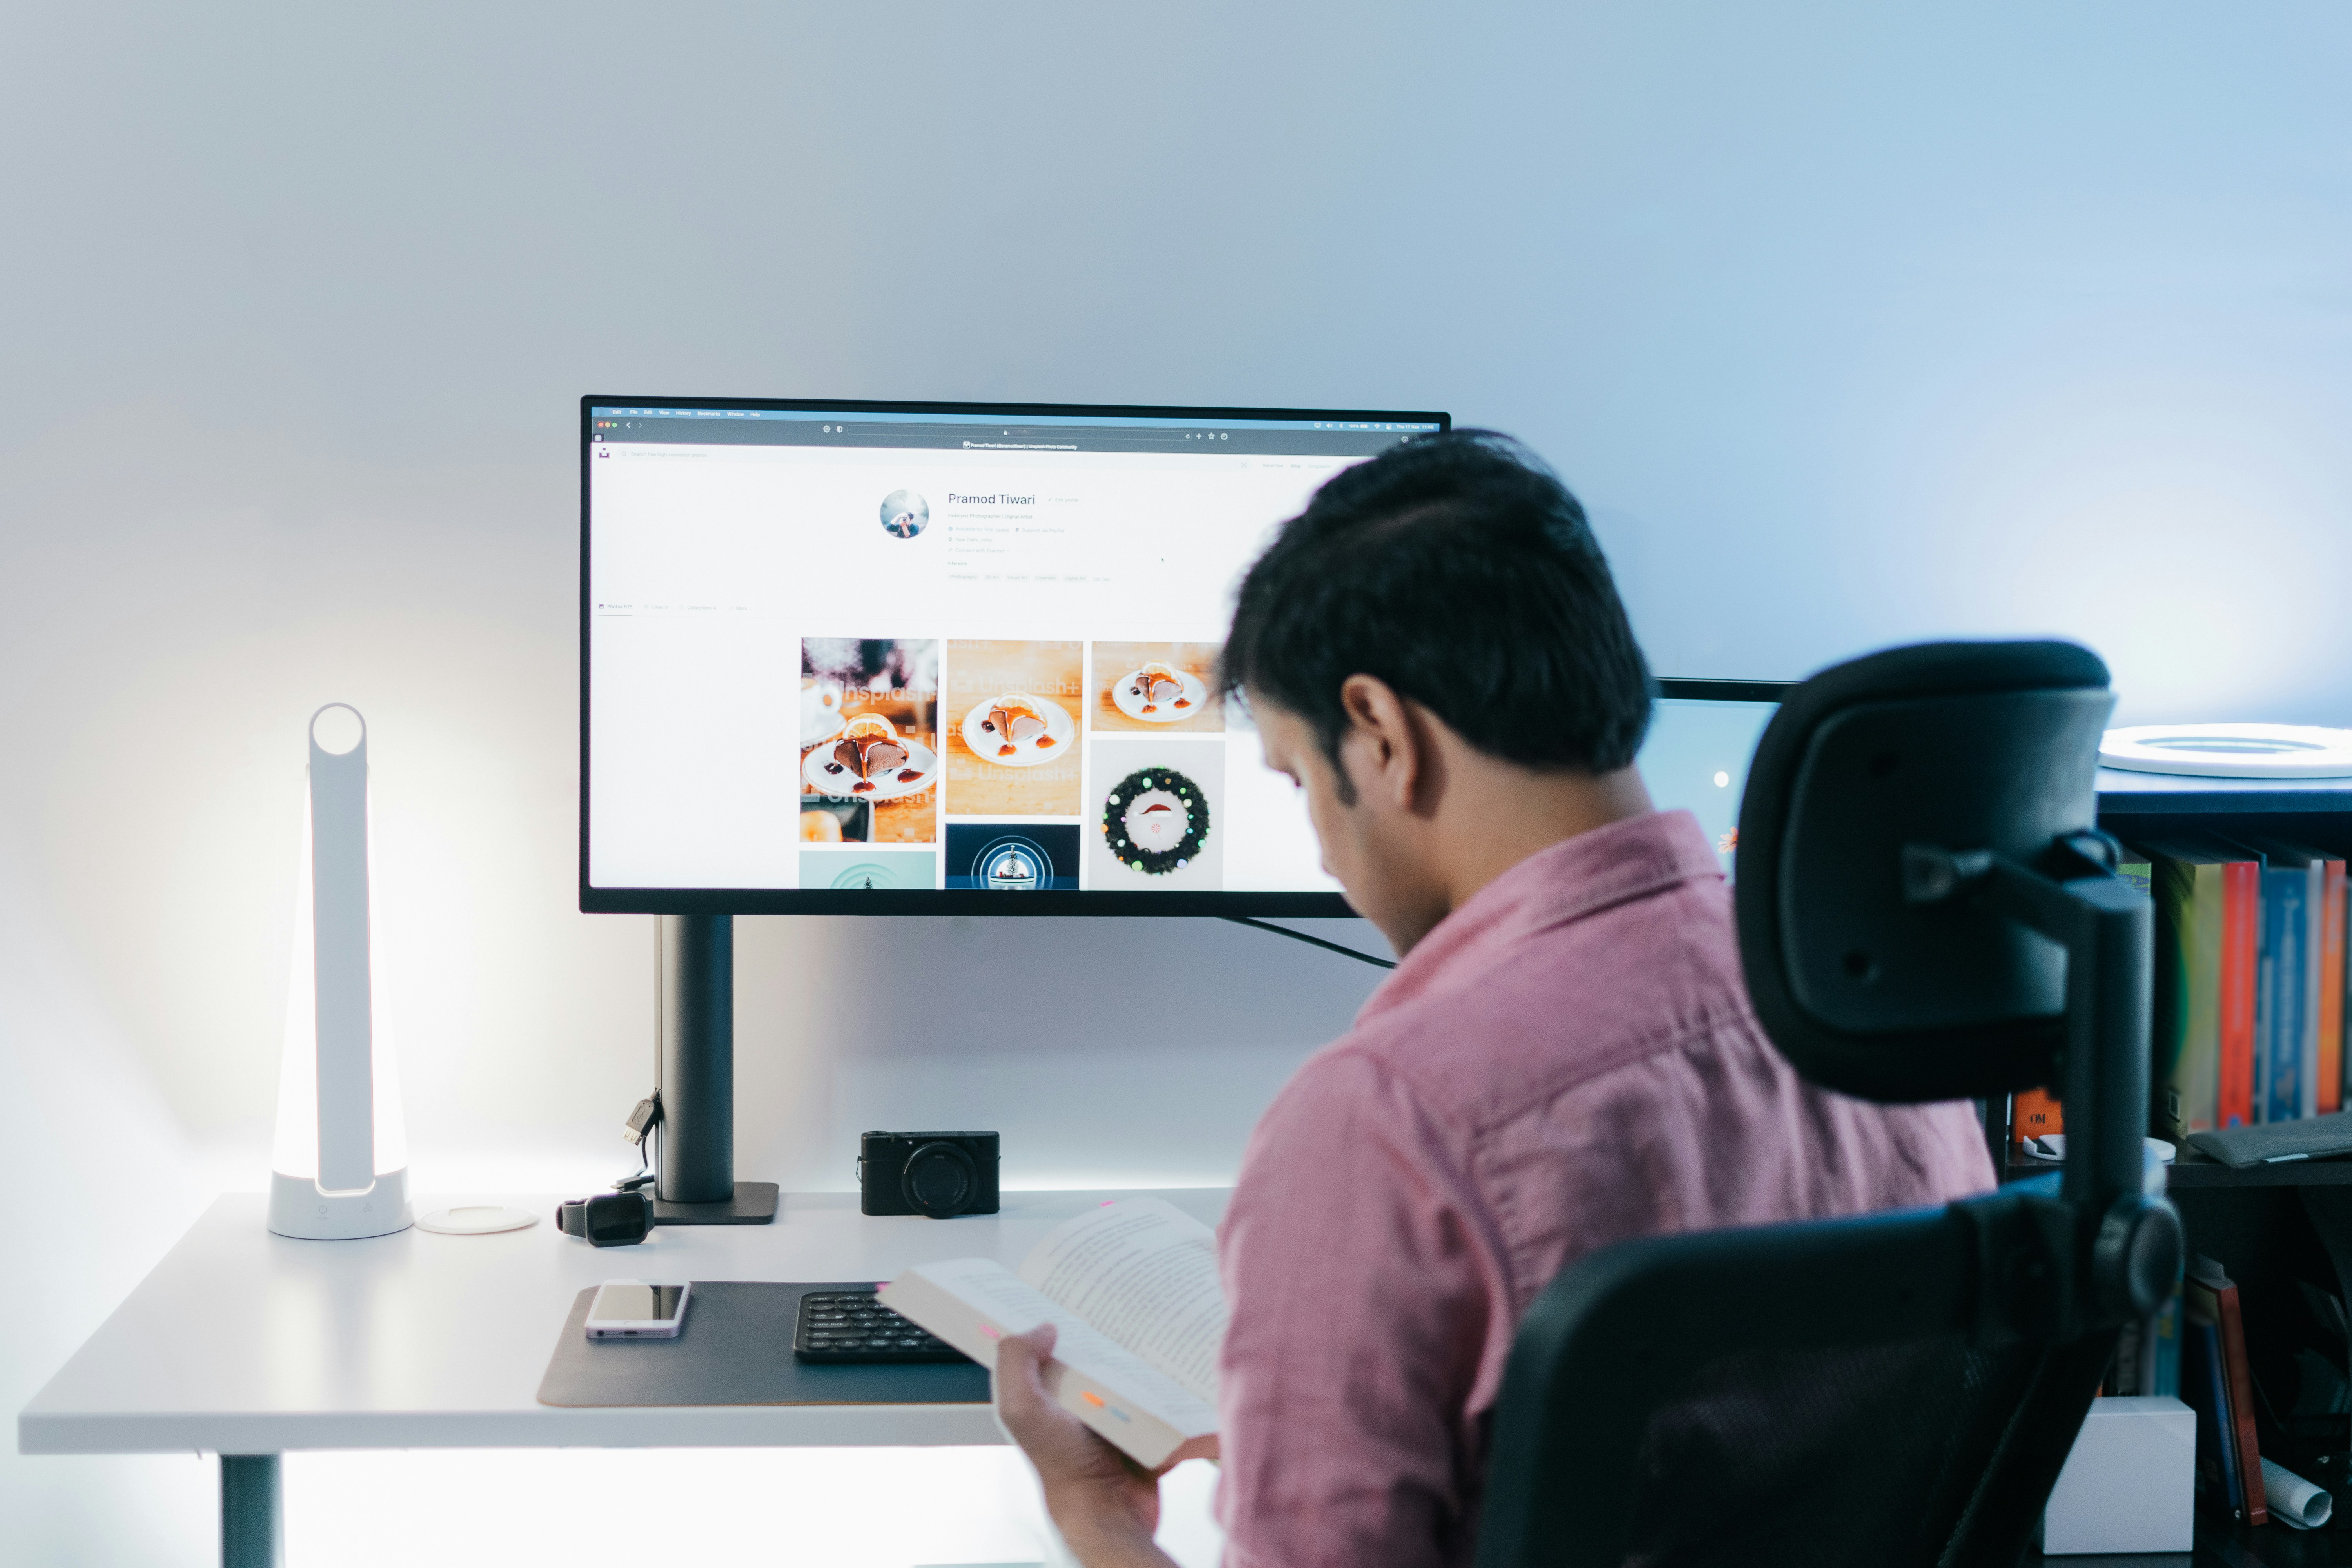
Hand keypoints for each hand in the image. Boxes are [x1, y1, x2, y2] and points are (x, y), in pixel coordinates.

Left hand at [994, 1324, 1178, 1567]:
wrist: (1110, 1513)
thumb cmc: (1063, 1469)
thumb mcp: (1022, 1411)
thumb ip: (1016, 1363)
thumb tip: (1042, 1327)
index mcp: (1044, 1394)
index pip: (1042, 1347)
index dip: (1048, 1320)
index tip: (1066, 1292)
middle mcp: (1075, 1402)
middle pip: (1091, 1352)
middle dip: (1105, 1331)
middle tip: (1120, 1302)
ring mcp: (1111, 1414)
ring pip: (1127, 1369)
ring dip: (1140, 1355)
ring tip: (1153, 1330)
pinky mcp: (1142, 1426)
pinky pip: (1157, 1396)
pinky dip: (1164, 1383)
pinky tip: (1173, 1363)